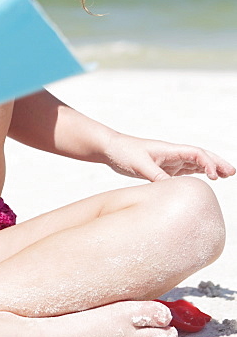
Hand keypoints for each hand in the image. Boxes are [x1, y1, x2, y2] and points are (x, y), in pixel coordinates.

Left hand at [103, 133, 235, 182]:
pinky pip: (185, 169)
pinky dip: (198, 173)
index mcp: (169, 150)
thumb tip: (172, 188)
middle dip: (217, 163)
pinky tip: (206, 178)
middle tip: (232, 172)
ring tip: (226, 175)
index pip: (196, 153)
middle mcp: (172, 153)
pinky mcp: (164, 167)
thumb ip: (157, 176)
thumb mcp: (140, 166)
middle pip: (201, 156)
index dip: (208, 163)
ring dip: (211, 168)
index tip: (215, 176)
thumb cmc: (124, 152)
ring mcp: (169, 160)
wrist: (111, 148)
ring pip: (196, 162)